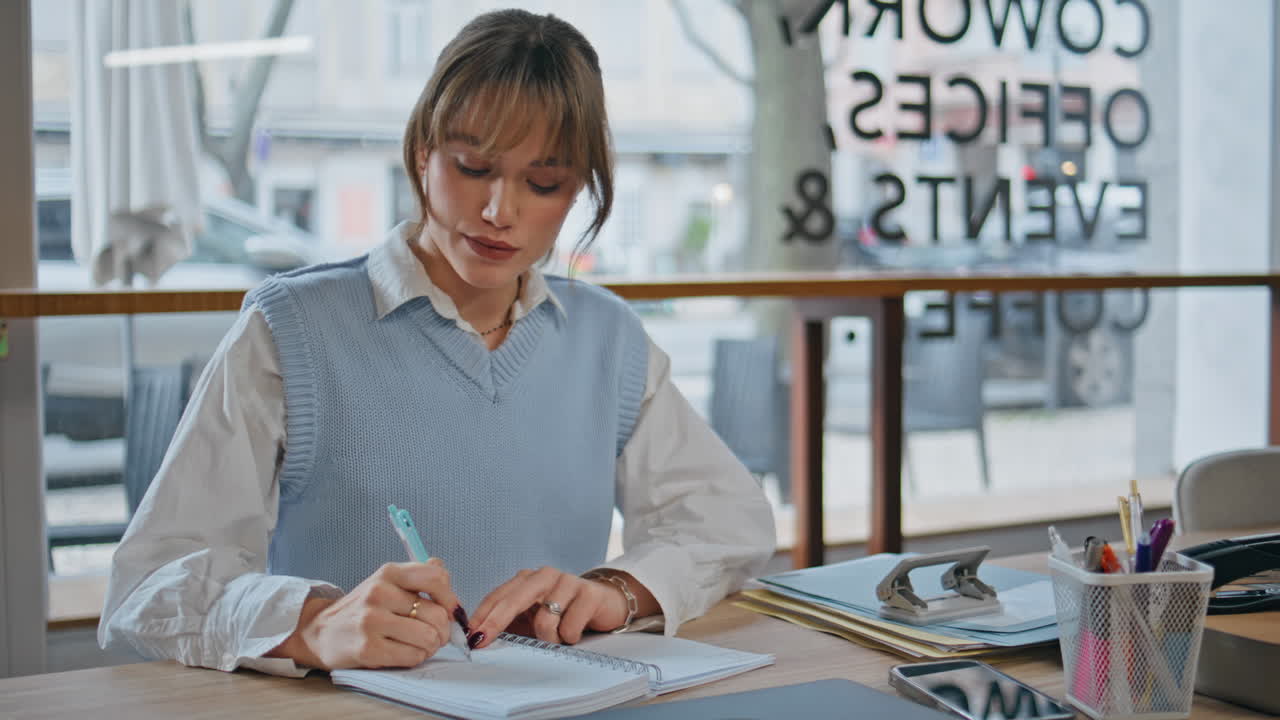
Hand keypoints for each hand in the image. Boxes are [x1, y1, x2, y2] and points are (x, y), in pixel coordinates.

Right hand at [269, 560, 464, 669]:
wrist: (321, 632)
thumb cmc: (362, 609)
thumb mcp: (387, 583)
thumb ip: (418, 577)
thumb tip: (446, 577)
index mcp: (388, 573)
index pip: (436, 578)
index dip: (451, 598)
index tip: (451, 611)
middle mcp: (379, 593)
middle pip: (437, 614)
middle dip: (442, 630)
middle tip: (434, 635)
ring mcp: (371, 621)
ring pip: (428, 638)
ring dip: (430, 646)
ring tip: (418, 644)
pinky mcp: (368, 649)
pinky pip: (412, 656)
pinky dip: (415, 657)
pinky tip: (404, 652)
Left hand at [467, 567, 628, 648]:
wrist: (605, 603)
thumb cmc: (563, 613)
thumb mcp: (533, 617)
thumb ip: (509, 623)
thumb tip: (479, 639)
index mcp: (526, 579)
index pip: (498, 596)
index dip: (482, 617)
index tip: (470, 637)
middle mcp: (544, 576)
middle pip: (513, 600)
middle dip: (495, 623)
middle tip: (483, 642)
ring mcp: (567, 582)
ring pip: (544, 620)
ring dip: (549, 639)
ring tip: (558, 639)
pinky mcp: (589, 594)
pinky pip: (569, 627)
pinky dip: (569, 638)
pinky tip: (575, 633)